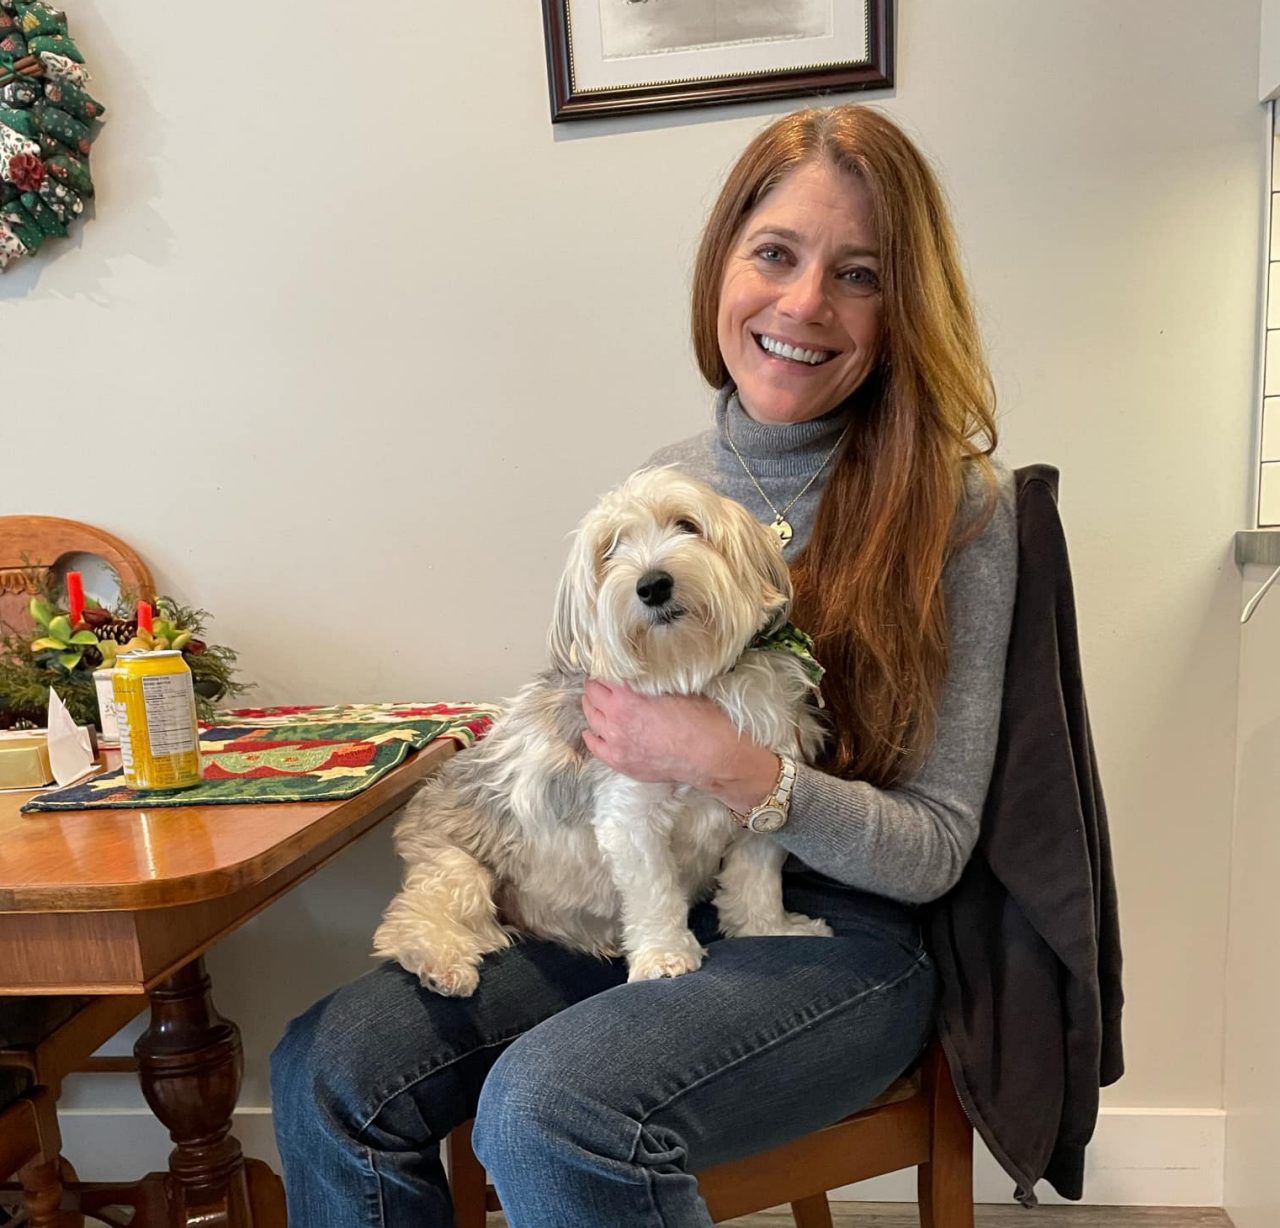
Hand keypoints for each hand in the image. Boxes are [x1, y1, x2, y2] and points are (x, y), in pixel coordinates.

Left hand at [581, 680, 779, 810]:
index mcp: (627, 698)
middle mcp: (615, 721)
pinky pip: (595, 747)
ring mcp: (616, 744)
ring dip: (591, 709)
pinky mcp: (621, 762)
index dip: (603, 672)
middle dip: (594, 688)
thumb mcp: (674, 687)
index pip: (602, 679)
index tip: (605, 670)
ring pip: (591, 720)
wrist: (709, 754)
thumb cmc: (698, 719)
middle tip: (598, 684)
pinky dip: (591, 736)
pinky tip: (591, 731)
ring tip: (594, 702)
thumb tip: (641, 675)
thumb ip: (649, 682)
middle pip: (591, 697)